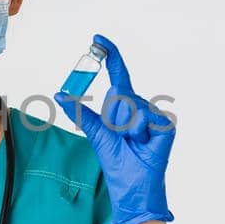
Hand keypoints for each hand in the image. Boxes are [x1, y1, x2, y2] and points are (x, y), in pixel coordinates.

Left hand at [54, 35, 175, 223]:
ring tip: (132, 143)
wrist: (131, 185)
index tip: (98, 38)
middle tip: (120, 137)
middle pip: (119, 93)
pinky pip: (143, 117)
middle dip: (113, 117)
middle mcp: (140, 107)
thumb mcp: (95, 133)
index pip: (118, 75)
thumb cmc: (117, 162)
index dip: (111, 56)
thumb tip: (60, 94)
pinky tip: (143, 144)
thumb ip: (81, 112)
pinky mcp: (165, 125)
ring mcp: (154, 115)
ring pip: (130, 105)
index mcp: (124, 107)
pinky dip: (137, 132)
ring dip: (124, 128)